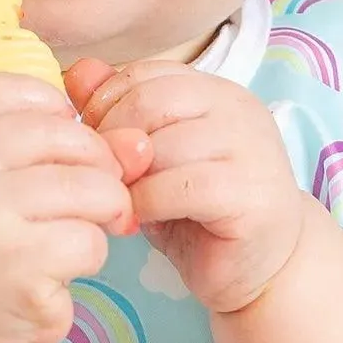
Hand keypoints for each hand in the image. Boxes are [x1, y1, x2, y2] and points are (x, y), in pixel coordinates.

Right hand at [0, 74, 144, 342]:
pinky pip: (88, 241)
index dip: (55, 110)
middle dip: (99, 164)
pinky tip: (66, 266)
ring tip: (83, 229)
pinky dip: (92, 254)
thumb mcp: (4, 180)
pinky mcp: (15, 271)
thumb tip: (140, 143)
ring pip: (89, 187)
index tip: (61, 146)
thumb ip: (61, 145)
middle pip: (64, 134)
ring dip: (103, 212)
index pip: (11, 90)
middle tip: (95, 195)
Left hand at [68, 59, 307, 314]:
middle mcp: (238, 109)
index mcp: (216, 91)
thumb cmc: (200, 214)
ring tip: (119, 202)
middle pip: (149, 101)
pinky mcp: (249, 194)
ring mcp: (250, 148)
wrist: (265, 268)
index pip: (144, 74)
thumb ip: (118, 115)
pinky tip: (139, 220)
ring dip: (126, 178)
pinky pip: (177, 187)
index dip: (105, 108)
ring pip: (160, 143)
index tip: (95, 148)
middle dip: (112, 141)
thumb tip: (77, 73)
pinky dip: (145, 203)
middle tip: (103, 179)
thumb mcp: (150, 160)